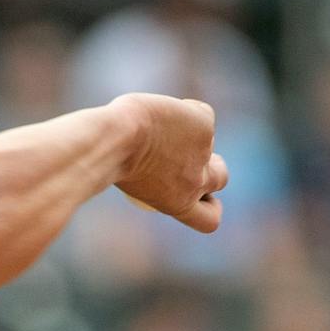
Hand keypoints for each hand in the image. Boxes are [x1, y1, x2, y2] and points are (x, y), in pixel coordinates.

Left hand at [109, 94, 227, 233]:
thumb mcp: (130, 178)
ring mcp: (204, 154)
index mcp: (178, 204)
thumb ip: (154, 177)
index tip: (200, 196)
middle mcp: (196, 183)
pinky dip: (184, 111)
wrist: (115, 139)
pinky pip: (199, 114)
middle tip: (184, 153)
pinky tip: (162, 111)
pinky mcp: (205, 126)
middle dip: (213, 168)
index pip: (210, 220)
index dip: (210, 206)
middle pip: (221, 179)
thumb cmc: (108, 160)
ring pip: (207, 141)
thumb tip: (154, 159)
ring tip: (157, 127)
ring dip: (189, 134)